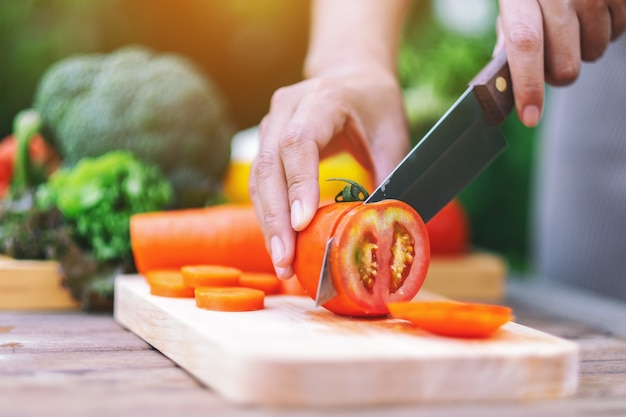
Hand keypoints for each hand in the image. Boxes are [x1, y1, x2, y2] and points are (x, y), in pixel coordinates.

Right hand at [249, 71, 408, 278]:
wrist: (352, 77)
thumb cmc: (375, 106)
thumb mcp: (393, 137)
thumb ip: (390, 178)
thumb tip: (385, 229)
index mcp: (322, 99)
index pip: (299, 142)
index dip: (298, 184)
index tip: (301, 224)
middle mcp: (287, 108)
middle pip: (269, 165)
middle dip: (276, 217)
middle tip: (285, 258)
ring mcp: (271, 124)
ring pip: (258, 177)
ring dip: (267, 222)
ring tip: (282, 261)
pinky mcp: (266, 143)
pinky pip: (259, 182)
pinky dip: (268, 215)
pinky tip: (278, 244)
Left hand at [496, 0, 625, 126]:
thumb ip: (510, 31)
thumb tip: (501, 76)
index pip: (524, 43)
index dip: (528, 84)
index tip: (528, 117)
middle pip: (564, 63)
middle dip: (557, 73)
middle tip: (553, 55)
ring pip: (594, 52)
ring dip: (584, 47)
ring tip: (576, 20)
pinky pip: (618, 33)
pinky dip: (607, 29)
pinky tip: (596, 9)